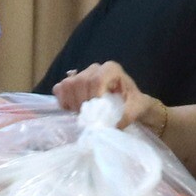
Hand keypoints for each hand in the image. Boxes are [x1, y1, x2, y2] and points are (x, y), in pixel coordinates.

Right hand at [53, 62, 167, 136]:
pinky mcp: (71, 82)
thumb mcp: (136, 109)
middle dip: (82, 102)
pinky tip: (73, 109)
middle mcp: (95, 68)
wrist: (128, 102)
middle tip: (89, 116)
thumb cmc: (133, 103)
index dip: (93, 96)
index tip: (97, 110)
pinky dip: (63, 101)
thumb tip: (113, 126)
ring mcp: (81, 74)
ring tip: (82, 113)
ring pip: (67, 85)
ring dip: (71, 103)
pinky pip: (59, 89)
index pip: (96, 79)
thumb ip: (127, 115)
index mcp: (111, 69)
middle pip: (79, 82)